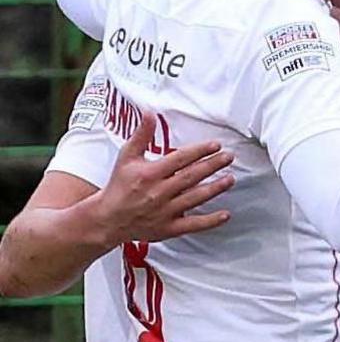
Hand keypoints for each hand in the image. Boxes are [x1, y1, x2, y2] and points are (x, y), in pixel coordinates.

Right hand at [90, 112, 233, 246]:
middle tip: (229, 157)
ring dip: (215, 188)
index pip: (179, 159)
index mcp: (149, 174)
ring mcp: (165, 212)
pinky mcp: (168, 228)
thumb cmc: (119, 186)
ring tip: (231, 179)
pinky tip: (226, 214)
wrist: (107, 219)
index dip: (199, 151)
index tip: (215, 145)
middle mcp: (158, 192)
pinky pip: (193, 225)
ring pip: (195, 198)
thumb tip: (149, 112)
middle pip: (191, 177)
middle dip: (212, 166)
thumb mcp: (127, 157)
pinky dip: (210, 221)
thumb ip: (141, 135)